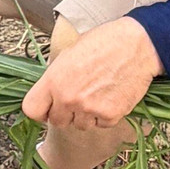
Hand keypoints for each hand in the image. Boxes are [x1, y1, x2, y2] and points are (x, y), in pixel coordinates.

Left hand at [22, 17, 164, 129]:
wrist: (138, 45)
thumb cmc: (104, 43)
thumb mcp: (68, 54)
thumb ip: (55, 77)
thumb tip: (49, 91)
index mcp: (53, 81)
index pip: (31, 110)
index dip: (39, 111)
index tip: (46, 109)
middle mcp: (68, 98)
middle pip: (56, 121)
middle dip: (65, 113)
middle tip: (78, 99)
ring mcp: (89, 108)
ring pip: (80, 125)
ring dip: (86, 115)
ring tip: (97, 95)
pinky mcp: (110, 115)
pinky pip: (101, 124)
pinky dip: (106, 115)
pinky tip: (111, 97)